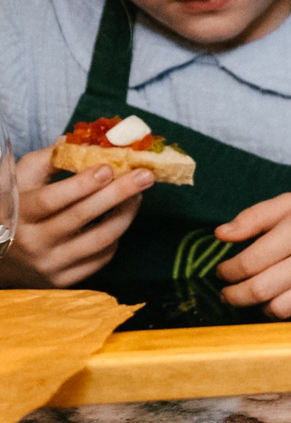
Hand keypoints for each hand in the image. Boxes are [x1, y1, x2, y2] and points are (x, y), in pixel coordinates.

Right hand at [9, 155, 150, 285]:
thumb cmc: (13, 207)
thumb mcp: (19, 179)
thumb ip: (50, 159)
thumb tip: (92, 143)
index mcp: (16, 214)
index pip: (50, 200)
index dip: (81, 184)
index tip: (108, 167)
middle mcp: (32, 243)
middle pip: (81, 217)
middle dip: (118, 193)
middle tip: (146, 175)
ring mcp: (49, 264)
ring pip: (99, 239)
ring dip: (126, 213)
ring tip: (138, 194)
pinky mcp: (64, 280)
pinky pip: (101, 257)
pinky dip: (116, 236)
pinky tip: (119, 217)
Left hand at [214, 186, 290, 317]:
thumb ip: (257, 215)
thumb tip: (220, 235)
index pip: (251, 261)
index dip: (228, 271)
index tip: (224, 271)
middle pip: (260, 290)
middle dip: (234, 296)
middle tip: (228, 293)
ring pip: (279, 310)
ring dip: (260, 307)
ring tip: (258, 295)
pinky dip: (288, 309)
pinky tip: (288, 295)